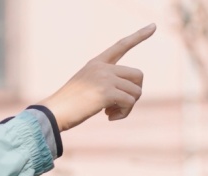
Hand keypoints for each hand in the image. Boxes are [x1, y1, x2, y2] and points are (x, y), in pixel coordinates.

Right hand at [37, 24, 155, 131]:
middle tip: (121, 104)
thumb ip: (106, 83)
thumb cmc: (68, 104)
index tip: (153, 26)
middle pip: (138, 75)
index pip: (121, 45)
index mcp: (97, 63)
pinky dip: (123, 113)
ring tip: (111, 112)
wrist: (54, 112)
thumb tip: (130, 95)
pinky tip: (109, 116)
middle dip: (135, 92)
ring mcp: (105, 78)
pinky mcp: (107, 92)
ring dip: (128, 106)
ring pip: (136, 92)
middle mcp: (103, 67)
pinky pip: (129, 102)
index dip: (139, 36)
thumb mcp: (86, 86)